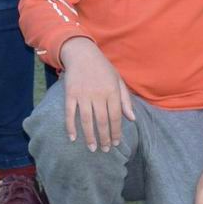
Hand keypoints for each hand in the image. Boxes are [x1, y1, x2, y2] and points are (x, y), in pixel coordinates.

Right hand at [59, 37, 134, 151]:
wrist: (82, 53)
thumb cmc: (103, 68)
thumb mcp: (118, 80)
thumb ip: (125, 100)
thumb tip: (132, 119)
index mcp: (112, 91)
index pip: (115, 116)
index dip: (116, 132)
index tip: (115, 143)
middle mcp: (98, 94)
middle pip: (102, 121)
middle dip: (104, 138)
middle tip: (105, 150)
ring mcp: (83, 94)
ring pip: (87, 120)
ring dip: (90, 136)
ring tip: (92, 148)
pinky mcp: (70, 94)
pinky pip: (70, 113)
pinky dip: (71, 127)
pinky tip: (73, 138)